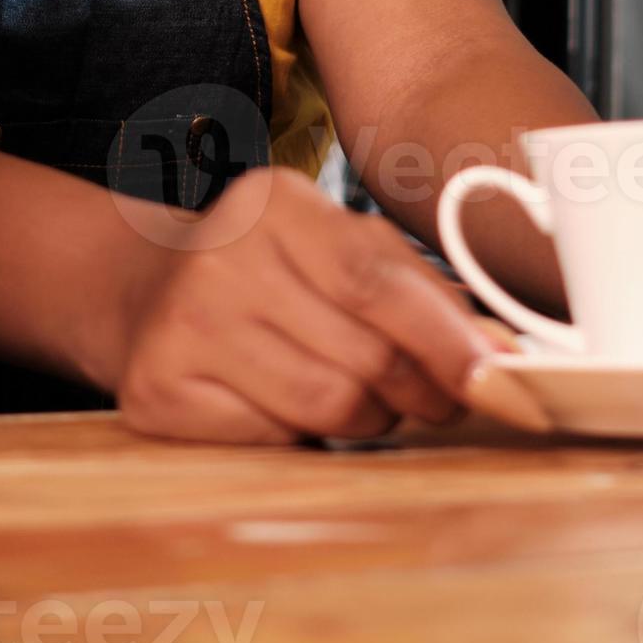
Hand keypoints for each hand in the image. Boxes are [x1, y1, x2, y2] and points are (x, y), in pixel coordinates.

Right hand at [100, 168, 493, 443]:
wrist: (141, 291)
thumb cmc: (266, 270)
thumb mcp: (337, 245)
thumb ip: (420, 290)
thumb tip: (502, 356)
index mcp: (274, 203)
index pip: (375, 282)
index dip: (445, 340)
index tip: (498, 381)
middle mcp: (220, 257)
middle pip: (361, 353)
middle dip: (421, 390)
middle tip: (438, 399)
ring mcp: (181, 327)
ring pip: (326, 405)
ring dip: (371, 417)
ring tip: (367, 400)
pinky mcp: (158, 393)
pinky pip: (275, 439)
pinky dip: (305, 434)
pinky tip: (294, 405)